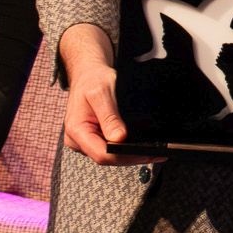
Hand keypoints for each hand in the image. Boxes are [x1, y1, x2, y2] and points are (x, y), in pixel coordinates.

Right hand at [59, 25, 160, 165]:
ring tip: (152, 150)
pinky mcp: (92, 138)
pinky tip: (139, 145)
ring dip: (129, 154)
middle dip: (131, 157)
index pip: (102, 154)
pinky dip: (125, 148)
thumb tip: (119, 139)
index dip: (125, 156)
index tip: (146, 152)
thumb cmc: (92, 79)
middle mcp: (77, 140)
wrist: (88, 74)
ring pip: (109, 156)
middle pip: (107, 158)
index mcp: (76, 130)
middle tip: (156, 153)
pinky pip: (109, 149)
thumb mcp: (102, 93)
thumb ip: (110, 117)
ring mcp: (84, 141)